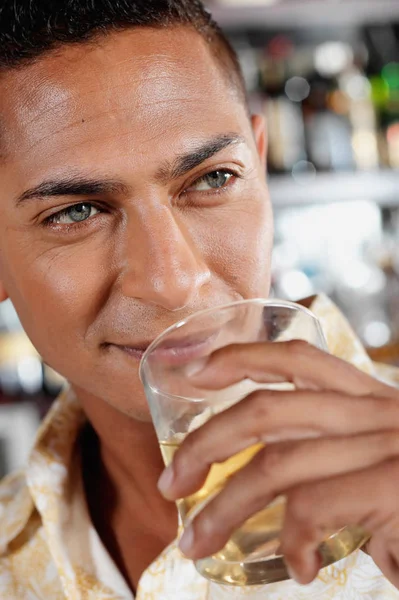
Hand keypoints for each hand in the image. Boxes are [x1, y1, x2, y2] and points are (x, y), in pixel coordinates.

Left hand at [157, 341, 398, 587]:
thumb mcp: (389, 451)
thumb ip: (345, 462)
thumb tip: (293, 507)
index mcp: (368, 397)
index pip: (295, 358)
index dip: (240, 356)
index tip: (196, 371)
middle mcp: (371, 413)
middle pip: (267, 411)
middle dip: (207, 443)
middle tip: (171, 481)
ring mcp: (382, 448)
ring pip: (276, 464)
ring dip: (224, 507)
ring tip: (195, 542)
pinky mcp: (393, 488)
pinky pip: (314, 509)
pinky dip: (292, 541)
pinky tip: (295, 569)